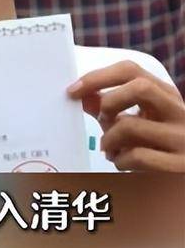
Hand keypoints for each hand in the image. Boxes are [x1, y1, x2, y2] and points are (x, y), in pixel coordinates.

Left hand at [67, 61, 184, 171]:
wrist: (179, 177)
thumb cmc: (156, 146)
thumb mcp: (135, 121)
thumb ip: (109, 107)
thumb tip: (81, 94)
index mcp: (165, 94)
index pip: (130, 70)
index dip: (97, 77)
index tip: (73, 91)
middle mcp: (180, 111)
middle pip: (140, 87)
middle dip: (109, 102)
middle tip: (101, 120)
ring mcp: (183, 138)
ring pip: (131, 125)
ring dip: (109, 139)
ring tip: (109, 149)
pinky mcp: (181, 164)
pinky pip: (138, 156)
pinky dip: (121, 160)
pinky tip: (122, 163)